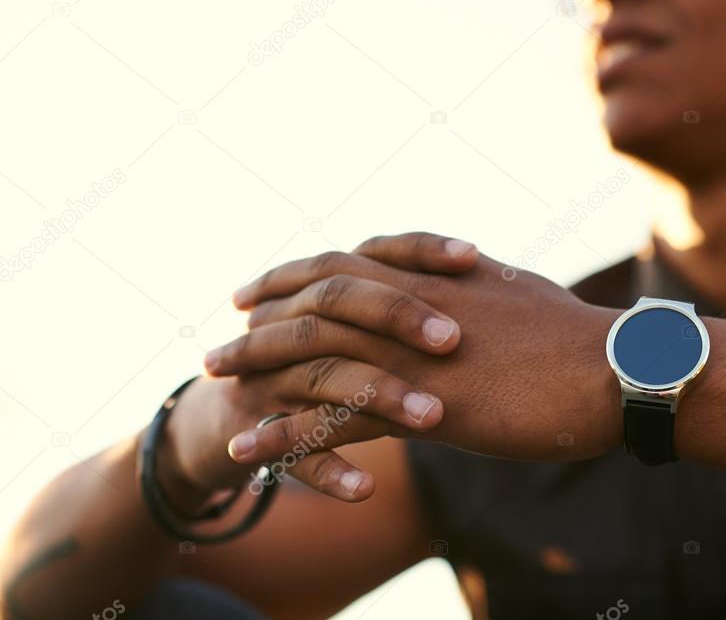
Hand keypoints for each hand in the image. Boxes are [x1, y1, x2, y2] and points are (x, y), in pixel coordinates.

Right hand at [162, 235, 479, 504]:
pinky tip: (366, 489)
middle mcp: (292, 323)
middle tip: (453, 341)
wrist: (222, 424)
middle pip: (339, 303)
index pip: (372, 253)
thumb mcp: (355, 328)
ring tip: (433, 418)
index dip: (419, 251)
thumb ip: (407, 302)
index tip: (473, 255)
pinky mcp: (256, 433)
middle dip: (397, 317)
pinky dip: (328, 471)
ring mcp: (272, 378)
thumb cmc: (318, 365)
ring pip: (325, 376)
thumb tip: (489, 275)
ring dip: (378, 394)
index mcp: (325, 291)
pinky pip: (293, 454)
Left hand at [205, 233, 623, 461]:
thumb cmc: (579, 335)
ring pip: (311, 354)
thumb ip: (479, 284)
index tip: (263, 286)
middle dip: (261, 317)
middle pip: (314, 303)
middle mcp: (412, 307)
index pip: (346, 263)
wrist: (614, 370)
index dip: (296, 273)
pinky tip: (244, 450)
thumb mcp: (520, 292)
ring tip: (212, 380)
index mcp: (435, 277)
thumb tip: (468, 274)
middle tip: (222, 335)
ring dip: (255, 366)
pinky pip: (332, 421)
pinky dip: (281, 434)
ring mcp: (412, 356)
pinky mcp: (421, 408)